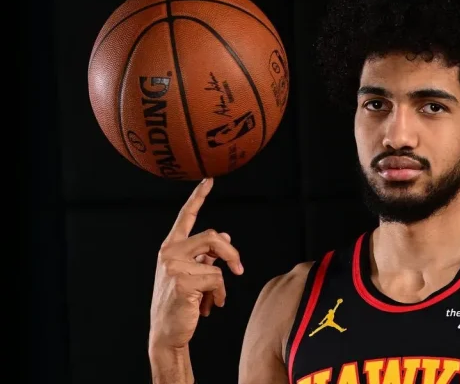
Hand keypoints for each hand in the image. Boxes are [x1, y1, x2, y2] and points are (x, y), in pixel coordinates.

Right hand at [149, 178, 244, 350]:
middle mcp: (169, 252)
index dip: (198, 197)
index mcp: (170, 247)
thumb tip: (225, 234)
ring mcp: (174, 266)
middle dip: (231, 252)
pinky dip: (220, 295)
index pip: (186, 216)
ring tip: (214, 298)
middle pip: (213, 236)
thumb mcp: (191, 273)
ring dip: (222, 283)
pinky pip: (217, 280)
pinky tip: (210, 307)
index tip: (209, 180)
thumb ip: (205, 254)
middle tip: (239, 269)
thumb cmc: (180, 302)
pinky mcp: (183, 281)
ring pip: (217, 262)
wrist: (167, 332)